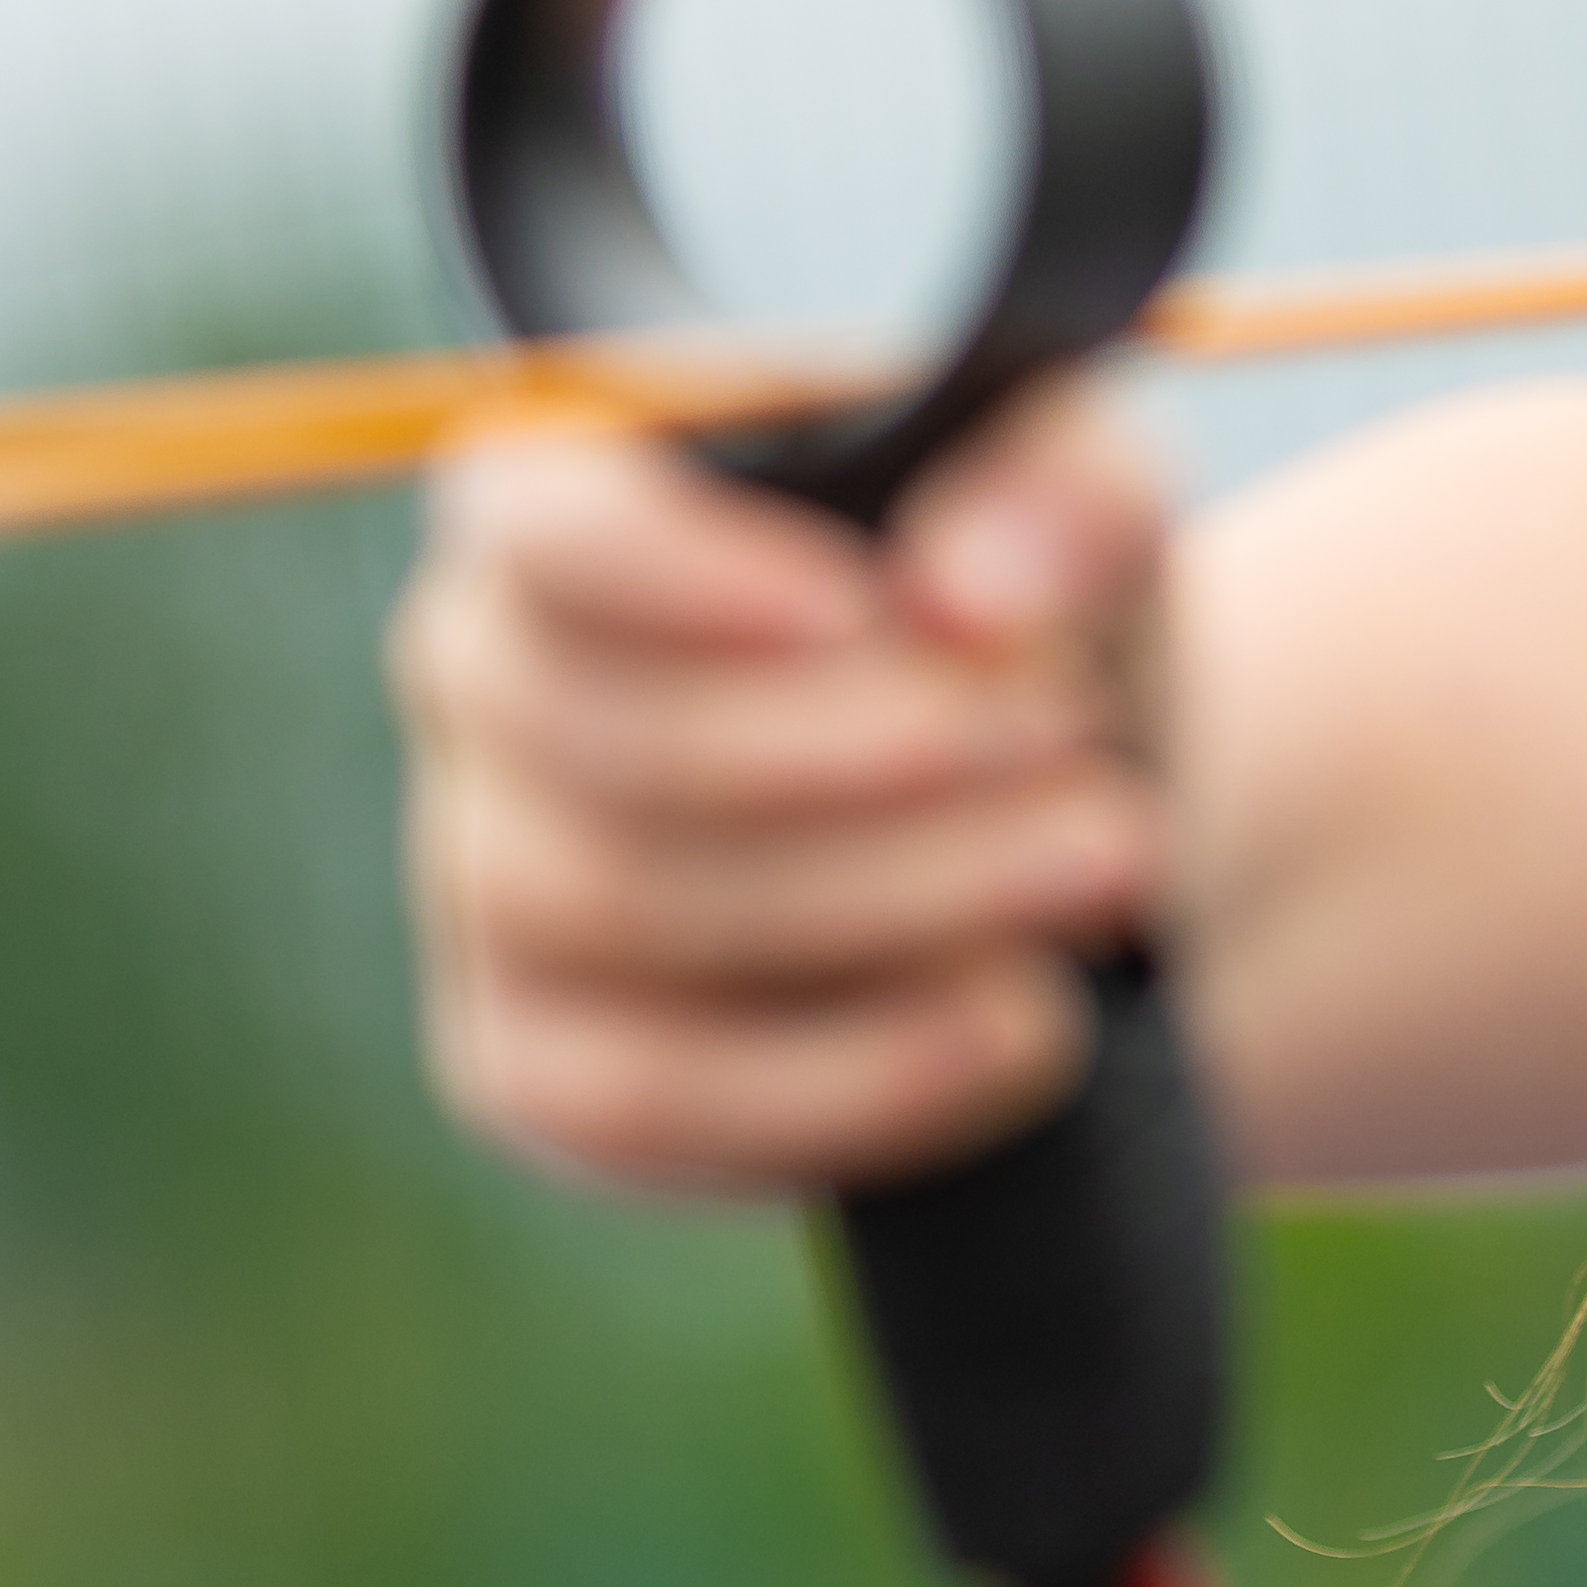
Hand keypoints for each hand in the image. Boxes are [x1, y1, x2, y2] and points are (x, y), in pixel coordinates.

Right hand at [388, 387, 1172, 1196]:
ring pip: (629, 912)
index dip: (671, 568)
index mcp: (571, 490)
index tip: (851, 609)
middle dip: (850, 752)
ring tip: (1099, 866)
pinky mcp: (530, 1065)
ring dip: (890, 900)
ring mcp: (487, 882)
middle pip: (596, 730)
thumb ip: (1061, 500)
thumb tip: (972, 596)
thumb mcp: (1092, 524)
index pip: (536, 512)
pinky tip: (1018, 1024)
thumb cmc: (1040, 622)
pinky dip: (850, 1070)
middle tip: (1069, 745)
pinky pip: (645, 1096)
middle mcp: (488, 680)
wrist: (1073, 829)